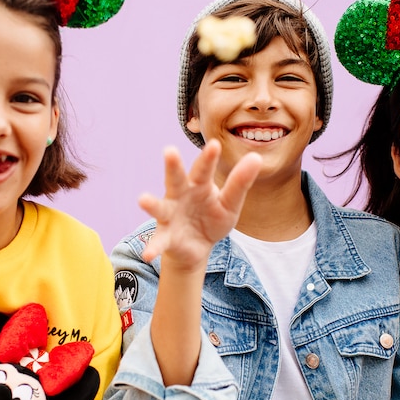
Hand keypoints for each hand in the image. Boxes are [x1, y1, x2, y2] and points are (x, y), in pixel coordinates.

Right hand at [139, 139, 261, 264]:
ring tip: (142, 199)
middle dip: (172, 166)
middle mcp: (180, 196)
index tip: (215, 144)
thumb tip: (256, 157)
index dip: (208, 158)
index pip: (203, 169)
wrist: (197, 248)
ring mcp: (169, 215)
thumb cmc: (211, 219)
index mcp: (198, 185)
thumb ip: (240, 182)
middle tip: (170, 151)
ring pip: (160, 207)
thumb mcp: (229, 203)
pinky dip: (153, 247)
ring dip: (151, 203)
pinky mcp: (166, 236)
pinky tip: (148, 254)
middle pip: (176, 179)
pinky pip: (159, 242)